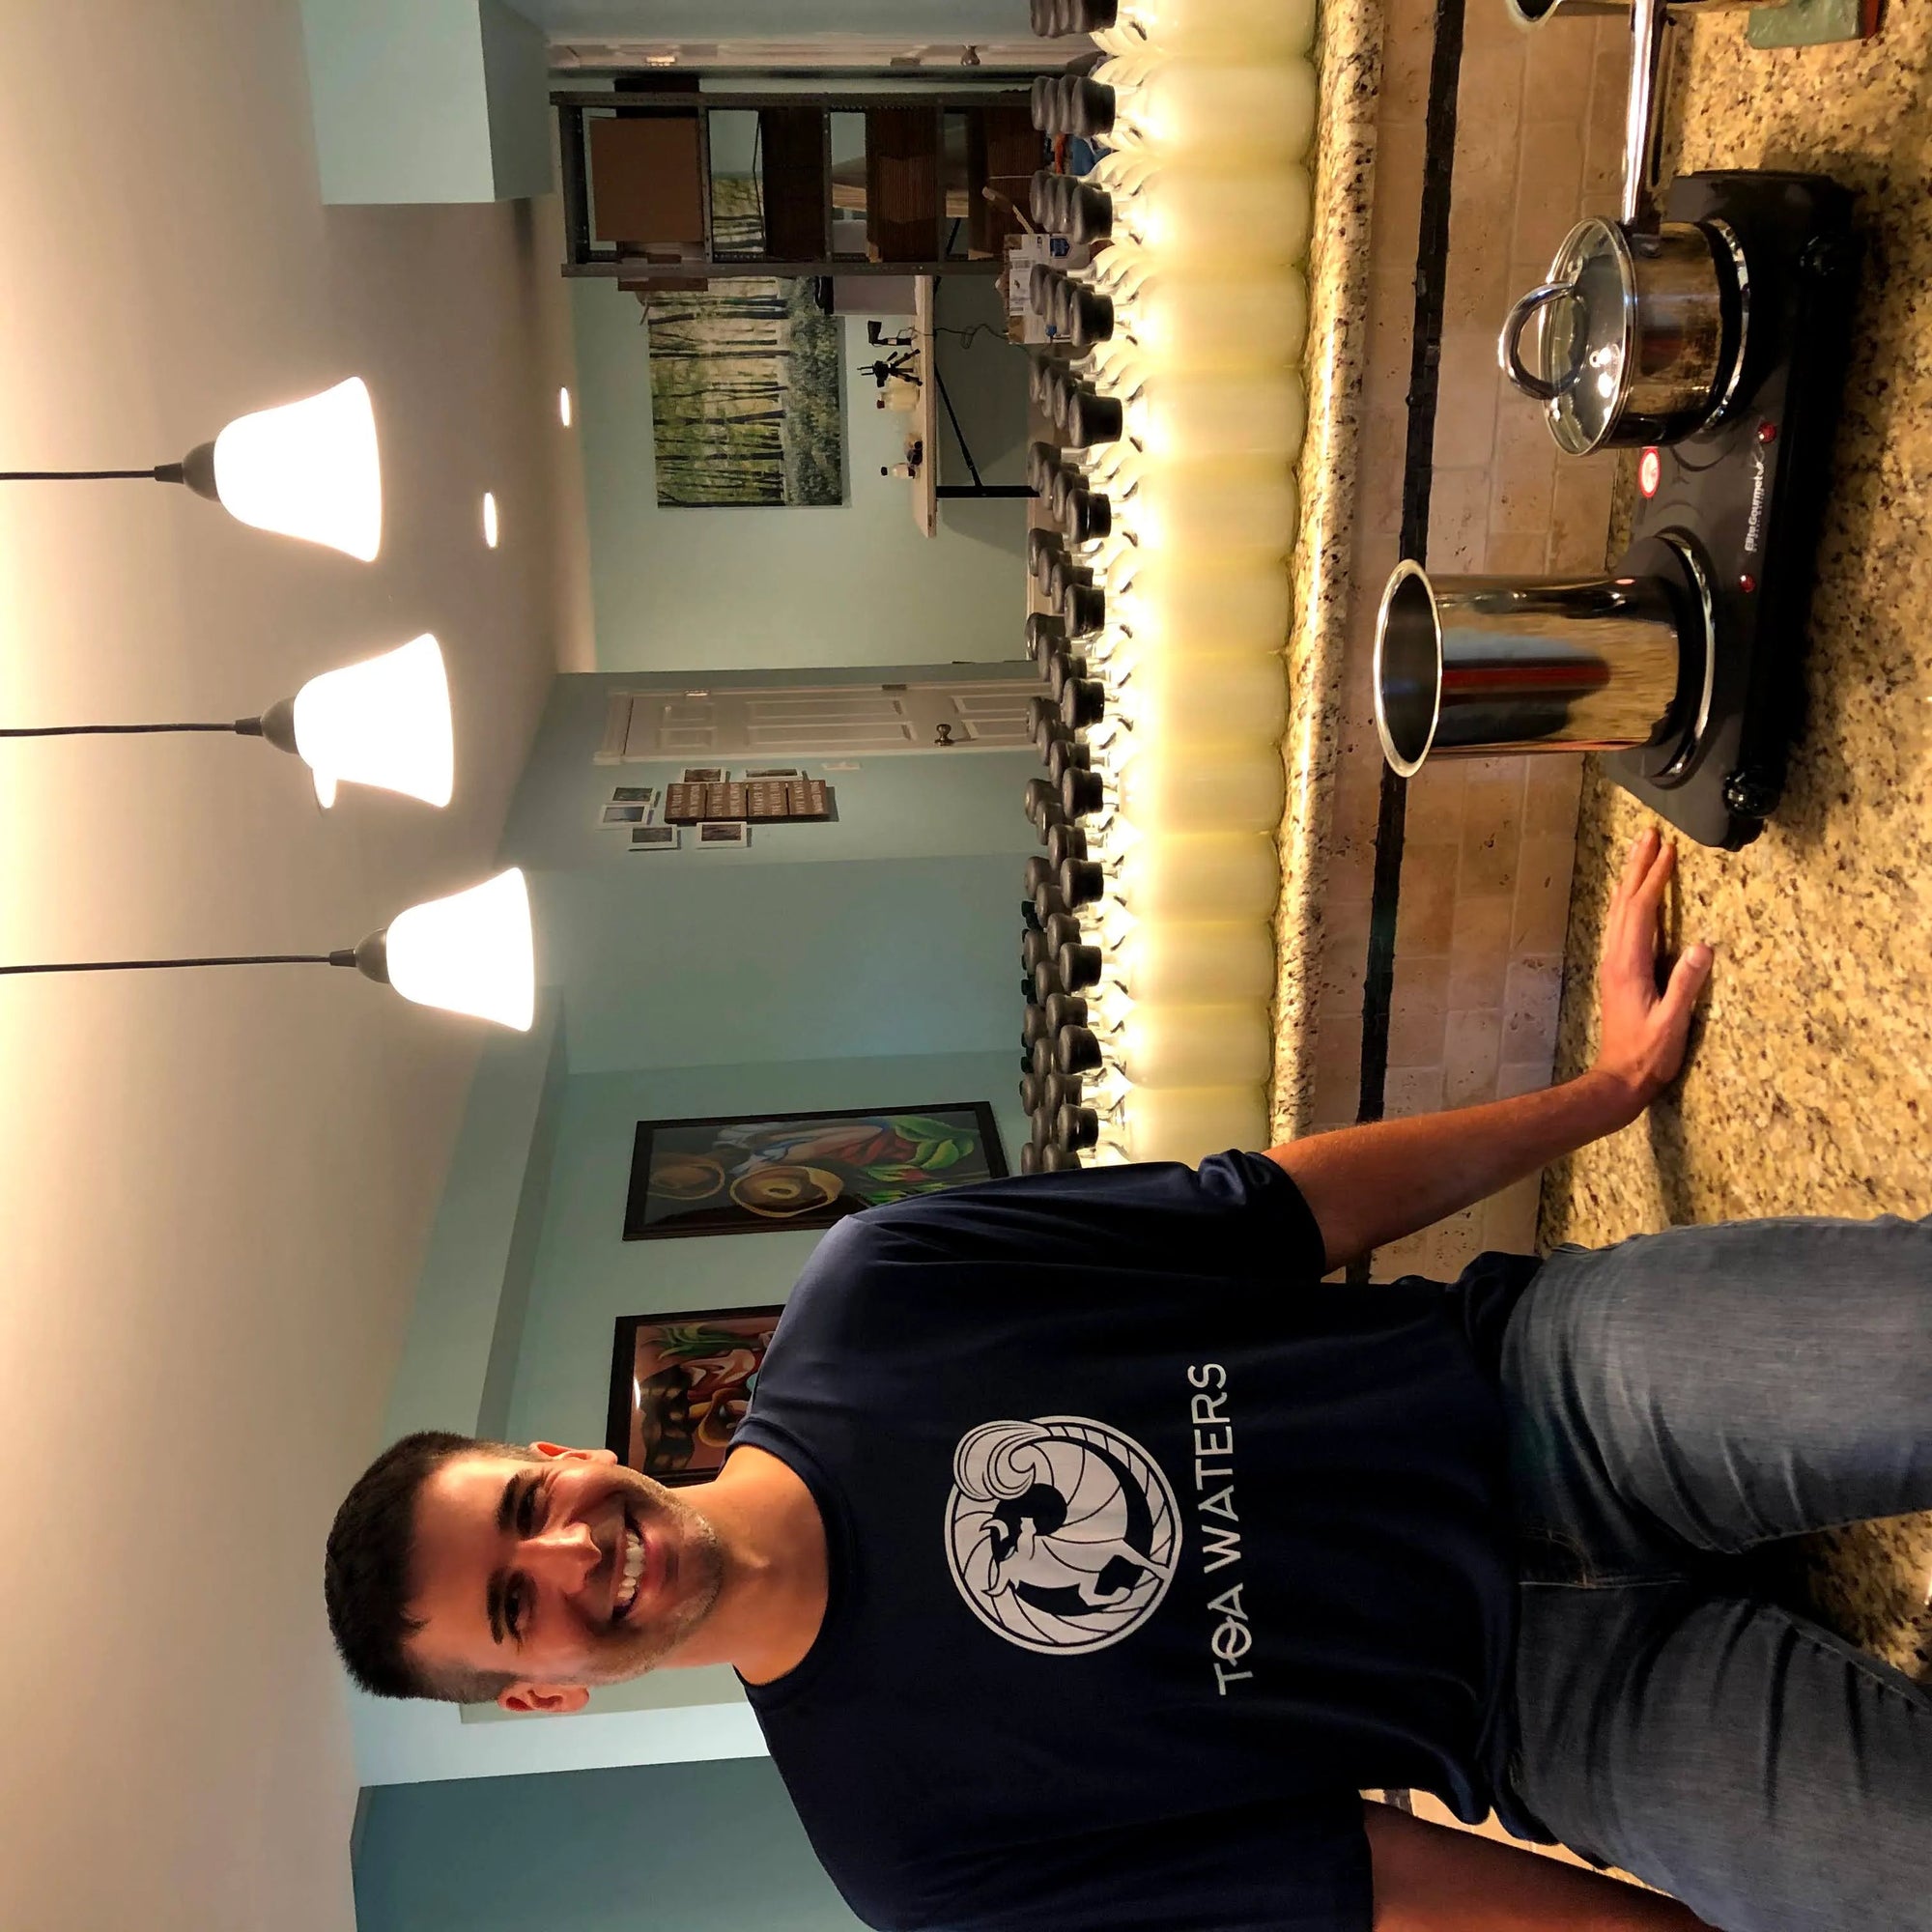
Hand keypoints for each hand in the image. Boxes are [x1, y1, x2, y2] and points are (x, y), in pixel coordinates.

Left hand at [1591, 826, 1713, 1114]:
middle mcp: (1616, 958)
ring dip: (1630, 880)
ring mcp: (1613, 964)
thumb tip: (1703, 946)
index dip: (1655, 877)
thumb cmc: (1647, 1055)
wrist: (1618, 1079)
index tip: (1667, 849)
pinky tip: (1634, 899)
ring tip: (1640, 854)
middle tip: (1649, 835)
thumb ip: (1686, 985)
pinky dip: (1629, 902)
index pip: (1642, 910)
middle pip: (1625, 902)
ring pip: (1619, 911)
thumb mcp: (1672, 1023)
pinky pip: (1621, 925)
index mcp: (1630, 965)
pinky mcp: (1617, 972)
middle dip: (1637, 866)